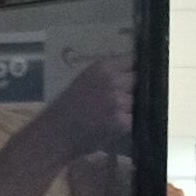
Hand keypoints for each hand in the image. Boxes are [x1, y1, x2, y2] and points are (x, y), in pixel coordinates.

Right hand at [32, 41, 134, 164]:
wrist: (55, 134)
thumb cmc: (67, 107)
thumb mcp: (85, 80)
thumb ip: (108, 74)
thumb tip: (133, 72)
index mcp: (102, 67)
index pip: (133, 60)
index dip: (137, 69)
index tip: (139, 75)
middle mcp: (112, 81)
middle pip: (139, 80)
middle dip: (137, 88)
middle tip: (129, 97)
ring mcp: (118, 102)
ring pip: (140, 100)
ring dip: (135, 107)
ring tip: (121, 113)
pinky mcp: (122, 122)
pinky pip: (136, 119)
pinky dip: (131, 122)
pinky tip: (120, 125)